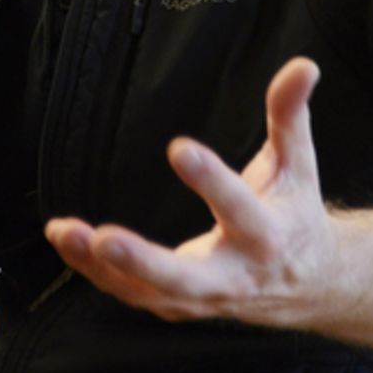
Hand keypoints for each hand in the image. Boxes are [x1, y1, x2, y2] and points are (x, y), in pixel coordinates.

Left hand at [45, 57, 333, 328]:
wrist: (310, 284)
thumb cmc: (295, 211)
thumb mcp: (297, 163)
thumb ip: (290, 114)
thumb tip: (303, 65)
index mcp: (268, 236)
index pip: (238, 208)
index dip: (210, 180)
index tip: (178, 148)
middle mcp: (235, 274)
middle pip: (186, 278)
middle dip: (143, 261)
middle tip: (103, 237)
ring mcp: (203, 299)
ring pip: (147, 291)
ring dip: (101, 266)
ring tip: (62, 231)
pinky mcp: (178, 307)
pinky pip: (132, 293)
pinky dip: (97, 272)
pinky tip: (66, 240)